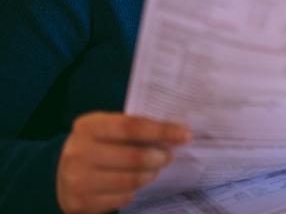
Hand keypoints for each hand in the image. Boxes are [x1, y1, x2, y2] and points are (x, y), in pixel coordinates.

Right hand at [56, 112, 190, 213]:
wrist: (58, 173)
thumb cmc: (96, 145)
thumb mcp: (107, 129)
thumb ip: (135, 128)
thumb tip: (175, 133)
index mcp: (89, 126)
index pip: (133, 127)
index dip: (162, 131)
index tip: (184, 135)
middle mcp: (80, 152)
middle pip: (136, 157)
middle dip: (160, 157)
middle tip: (169, 156)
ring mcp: (78, 180)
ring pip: (132, 180)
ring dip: (151, 174)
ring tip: (154, 169)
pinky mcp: (81, 203)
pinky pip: (123, 198)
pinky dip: (134, 191)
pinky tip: (133, 184)